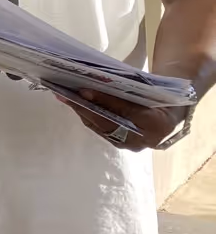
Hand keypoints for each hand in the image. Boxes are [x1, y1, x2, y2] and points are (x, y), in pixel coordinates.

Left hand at [60, 90, 186, 152]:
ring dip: (82, 112)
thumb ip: (123, 92)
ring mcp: (131, 145)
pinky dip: (88, 117)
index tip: (83, 90)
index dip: (104, 100)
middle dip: (84, 108)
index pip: (126, 111)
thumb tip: (91, 88)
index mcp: (157, 124)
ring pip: (100, 128)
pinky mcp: (121, 144)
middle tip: (64, 94)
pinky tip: (77, 106)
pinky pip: (100, 131)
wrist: (168, 117)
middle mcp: (143, 139)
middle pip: (107, 123)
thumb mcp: (146, 92)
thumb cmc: (158, 99)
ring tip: (65, 98)